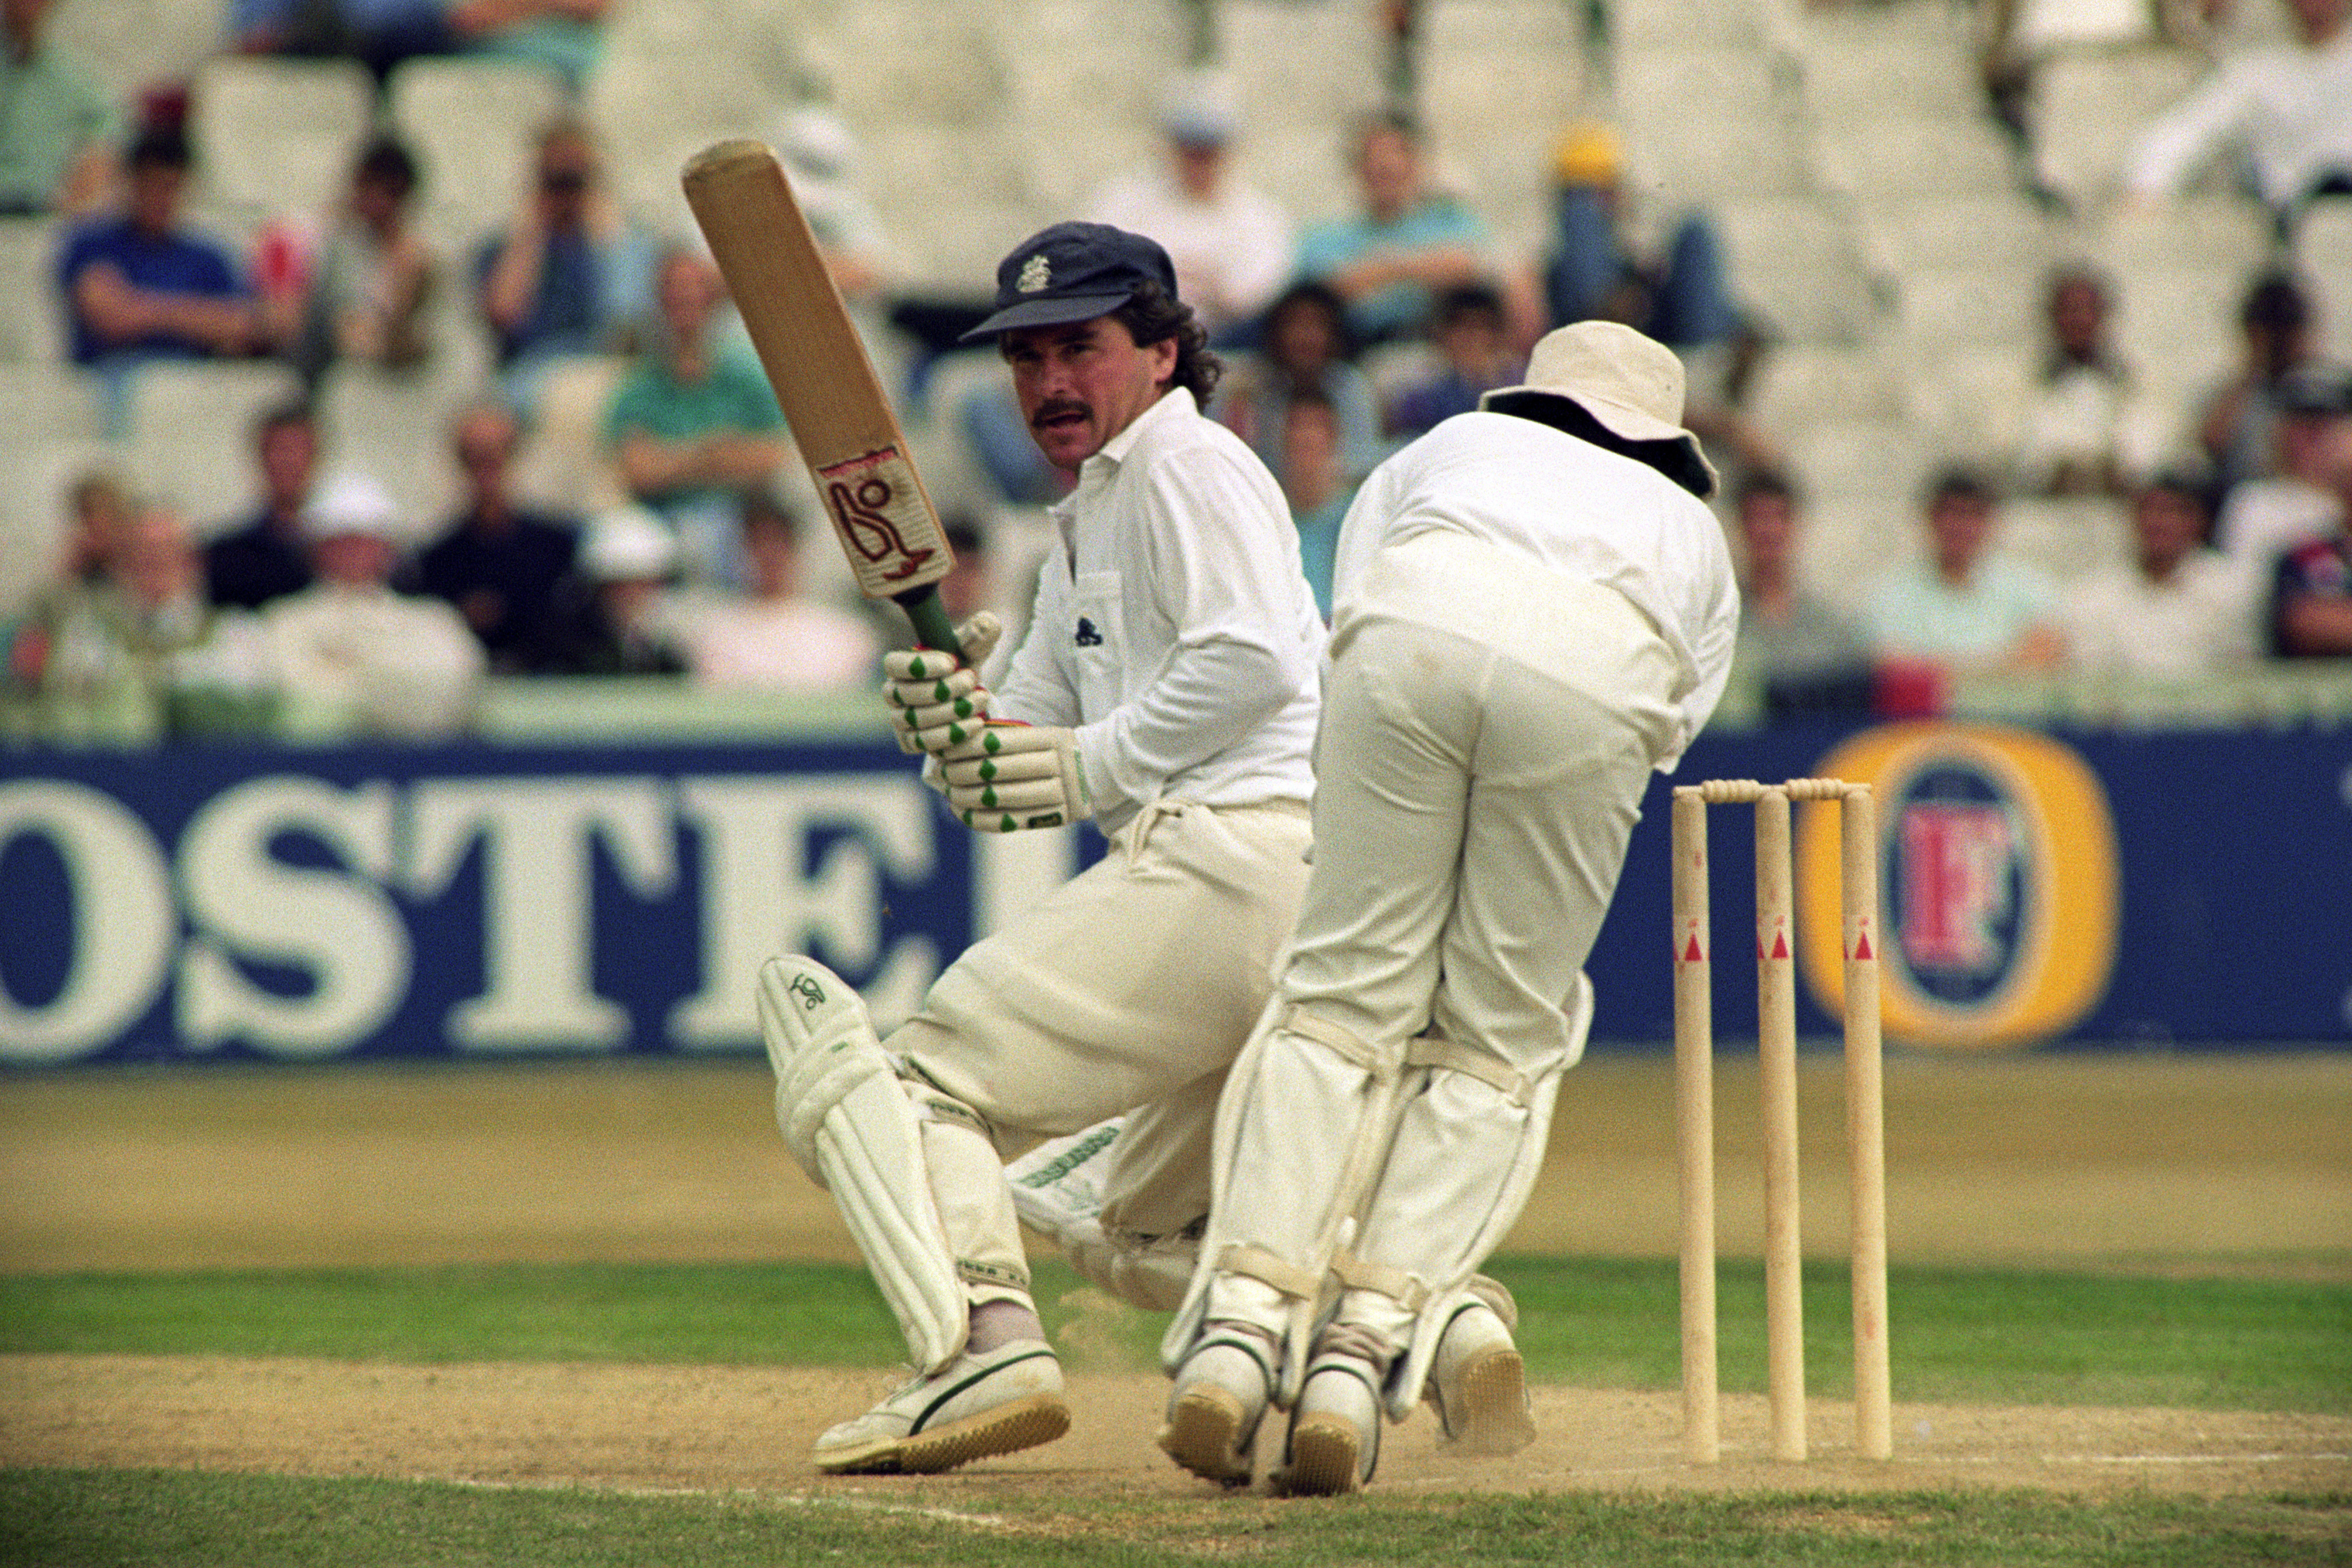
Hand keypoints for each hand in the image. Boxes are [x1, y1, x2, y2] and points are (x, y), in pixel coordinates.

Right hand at [882, 613, 999, 754]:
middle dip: (943, 688)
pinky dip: (951, 735)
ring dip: (951, 711)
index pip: (893, 664)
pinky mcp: (910, 742)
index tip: (952, 662)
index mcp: (900, 666)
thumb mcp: (975, 649)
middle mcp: (893, 693)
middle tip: (973, 680)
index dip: (920, 665)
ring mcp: (899, 720)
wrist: (970, 701)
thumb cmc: (965, 668)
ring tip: (981, 700)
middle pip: (906, 694)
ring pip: (916, 720)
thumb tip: (985, 623)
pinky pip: (924, 744)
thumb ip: (979, 634)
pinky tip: (975, 723)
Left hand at [939, 721, 1090, 831]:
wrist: (1094, 774)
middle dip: (961, 771)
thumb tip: (954, 745)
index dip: (966, 747)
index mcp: (1051, 738)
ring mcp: (1058, 794)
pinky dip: (978, 819)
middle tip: (942, 771)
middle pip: (996, 770)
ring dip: (966, 795)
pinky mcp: (1053, 818)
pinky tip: (961, 811)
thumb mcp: (1038, 735)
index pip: (997, 742)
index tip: (945, 750)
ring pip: (999, 797)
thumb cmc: (1051, 751)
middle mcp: (1057, 765)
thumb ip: (1004, 738)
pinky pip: (1007, 822)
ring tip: (949, 791)